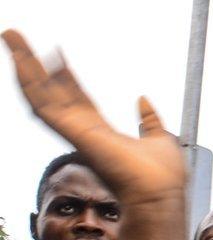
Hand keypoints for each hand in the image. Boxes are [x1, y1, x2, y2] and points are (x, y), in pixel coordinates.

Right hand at [2, 30, 184, 203]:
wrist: (160, 195)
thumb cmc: (163, 178)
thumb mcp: (160, 138)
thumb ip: (149, 120)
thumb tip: (143, 100)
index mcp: (102, 134)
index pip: (78, 101)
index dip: (66, 78)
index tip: (59, 57)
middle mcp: (84, 133)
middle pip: (53, 93)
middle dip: (35, 65)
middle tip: (18, 39)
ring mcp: (75, 133)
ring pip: (41, 94)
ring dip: (25, 65)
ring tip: (11, 37)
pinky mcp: (73, 133)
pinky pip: (43, 105)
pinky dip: (30, 82)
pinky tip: (19, 61)